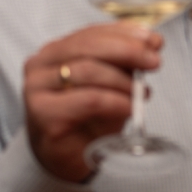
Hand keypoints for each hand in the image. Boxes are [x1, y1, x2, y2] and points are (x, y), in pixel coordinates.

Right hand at [24, 24, 162, 182]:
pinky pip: (89, 100)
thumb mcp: (112, 84)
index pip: (91, 33)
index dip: (124, 33)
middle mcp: (41, 65)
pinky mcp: (44, 113)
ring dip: (123, 81)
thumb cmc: (88, 119)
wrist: (68, 158)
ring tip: (143, 93)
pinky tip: (131, 107)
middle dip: (127, 51)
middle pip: (88, 47)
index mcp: (56, 52)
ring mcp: (38, 88)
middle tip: (153, 61)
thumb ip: (127, 62)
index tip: (153, 39)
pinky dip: (116, 101)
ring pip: (88, 71)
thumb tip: (153, 40)